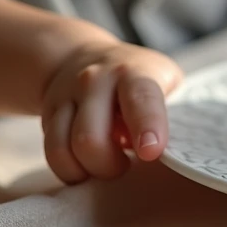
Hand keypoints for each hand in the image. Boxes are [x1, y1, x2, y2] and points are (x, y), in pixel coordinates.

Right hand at [40, 40, 182, 183]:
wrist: (79, 56)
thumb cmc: (135, 80)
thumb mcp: (161, 82)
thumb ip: (170, 112)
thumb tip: (177, 152)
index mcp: (134, 72)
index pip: (141, 99)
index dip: (147, 126)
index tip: (152, 152)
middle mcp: (96, 80)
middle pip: (91, 138)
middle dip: (109, 166)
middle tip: (124, 165)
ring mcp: (67, 95)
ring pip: (65, 149)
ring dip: (88, 170)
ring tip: (105, 163)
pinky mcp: (48, 112)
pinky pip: (52, 153)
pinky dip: (70, 169)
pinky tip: (84, 164)